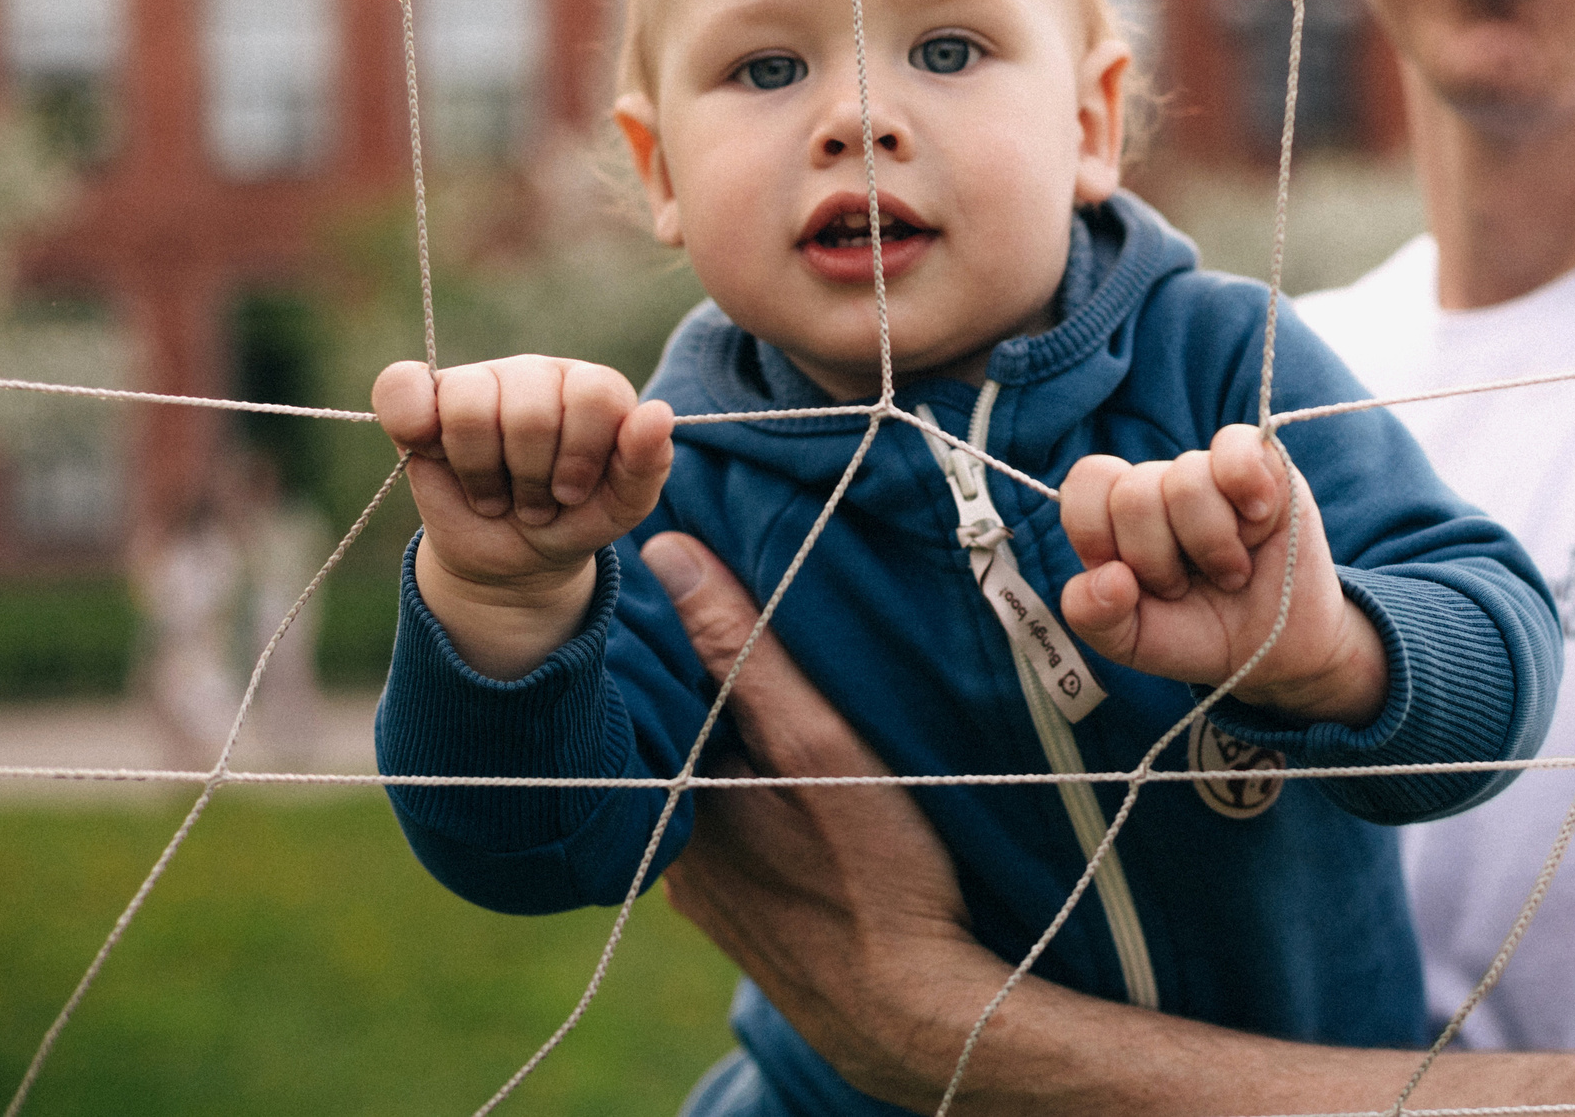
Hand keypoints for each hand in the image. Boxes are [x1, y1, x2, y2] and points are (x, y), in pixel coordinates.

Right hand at [373, 356, 673, 678]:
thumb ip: (647, 463)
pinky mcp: (423, 402)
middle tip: (533, 499)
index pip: (593, 395)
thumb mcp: (622, 506)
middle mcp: (538, 374)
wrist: (513, 559)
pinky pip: (403, 386)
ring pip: (470, 404)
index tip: (573, 491)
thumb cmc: (573, 519)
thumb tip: (658, 413)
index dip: (581, 455)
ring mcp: (479, 382)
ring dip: (483, 472)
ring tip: (497, 493)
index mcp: (593, 387)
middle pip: (531, 410)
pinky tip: (431, 453)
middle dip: (530, 476)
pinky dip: (411, 422)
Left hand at [644, 532, 993, 1111]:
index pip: (658, 683)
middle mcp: (671, 847)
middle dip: (711, 685)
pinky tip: (803, 792)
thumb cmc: (879, 875)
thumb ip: (744, 650)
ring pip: (706, 786)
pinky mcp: (741, 919)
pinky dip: (756, 798)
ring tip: (786, 701)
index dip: (683, 627)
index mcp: (675, 794)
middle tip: (762, 628)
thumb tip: (668, 554)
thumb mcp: (819, 744)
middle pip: (681, 735)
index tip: (709, 568)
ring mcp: (704, 891)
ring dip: (735, 746)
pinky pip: (733, 832)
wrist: (916, 1020)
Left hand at [1058, 425, 1387, 726]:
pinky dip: (1248, 486)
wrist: (1272, 651)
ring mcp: (1212, 472)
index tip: (1128, 580)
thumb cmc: (1197, 634)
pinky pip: (1239, 447)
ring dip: (1211, 545)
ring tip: (1231, 574)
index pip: (1086, 483)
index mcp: (1117, 517)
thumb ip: (1092, 616)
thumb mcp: (1131, 641)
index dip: (1097, 534)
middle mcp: (1161, 486)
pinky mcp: (1264, 465)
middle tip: (1185, 587)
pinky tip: (1259, 522)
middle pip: (1134, 494)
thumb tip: (1111, 576)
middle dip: (1159, 559)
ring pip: (1186, 481)